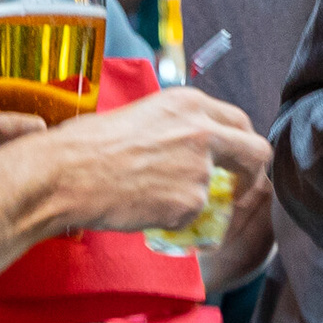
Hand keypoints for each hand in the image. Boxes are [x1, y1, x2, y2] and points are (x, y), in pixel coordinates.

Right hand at [39, 88, 267, 234]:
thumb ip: (174, 126)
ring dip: (192, 200)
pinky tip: (142, 208)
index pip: (239, 120)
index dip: (240, 143)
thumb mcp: (140, 115)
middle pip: (257, 153)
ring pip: (215, 192)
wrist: (65, 172)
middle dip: (252, 174)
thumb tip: (183, 146)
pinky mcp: (189, 203)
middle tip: (234, 188)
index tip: (231, 159)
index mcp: (189, 103)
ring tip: (151, 197)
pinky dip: (171, 219)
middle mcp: (203, 131)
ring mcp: (199, 169)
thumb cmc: (87, 142)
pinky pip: (190, 218)